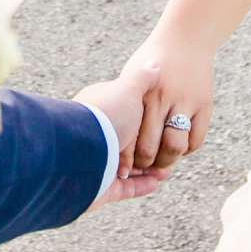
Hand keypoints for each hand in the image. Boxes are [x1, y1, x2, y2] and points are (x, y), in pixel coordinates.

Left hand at [75, 66, 172, 208]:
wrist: (80, 152)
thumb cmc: (105, 117)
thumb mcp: (127, 89)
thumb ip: (142, 79)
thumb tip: (154, 64)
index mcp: (102, 115)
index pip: (130, 118)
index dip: (149, 122)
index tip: (166, 124)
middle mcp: (99, 139)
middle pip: (131, 145)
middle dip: (152, 149)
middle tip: (170, 150)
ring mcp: (101, 164)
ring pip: (130, 168)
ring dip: (151, 169)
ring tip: (167, 169)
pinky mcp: (103, 187)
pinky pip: (126, 188)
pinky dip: (142, 185)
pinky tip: (157, 182)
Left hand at [120, 38, 212, 173]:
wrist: (185, 37)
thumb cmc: (151, 60)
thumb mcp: (130, 78)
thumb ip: (122, 104)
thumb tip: (107, 136)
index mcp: (136, 93)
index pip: (127, 138)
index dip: (123, 157)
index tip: (122, 165)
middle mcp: (159, 98)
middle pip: (149, 148)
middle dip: (143, 165)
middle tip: (142, 168)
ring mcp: (184, 101)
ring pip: (174, 146)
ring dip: (167, 161)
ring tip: (161, 162)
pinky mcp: (204, 104)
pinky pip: (196, 140)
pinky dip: (186, 150)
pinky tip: (178, 148)